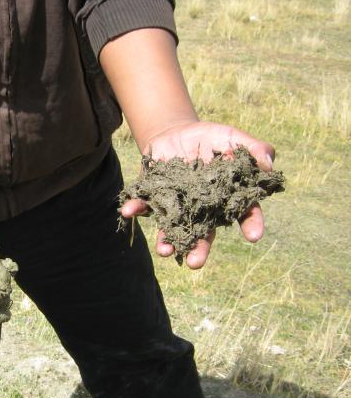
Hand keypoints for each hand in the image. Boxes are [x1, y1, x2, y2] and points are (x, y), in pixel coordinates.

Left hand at [120, 121, 274, 268]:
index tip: (253, 236)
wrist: (176, 134)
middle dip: (198, 250)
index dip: (251, 225)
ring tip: (163, 251)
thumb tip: (269, 163)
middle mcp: (202, 210)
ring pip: (173, 227)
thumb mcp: (232, 138)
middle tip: (194, 263)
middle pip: (204, 233)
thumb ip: (253, 148)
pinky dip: (136, 208)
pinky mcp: (155, 196)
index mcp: (227, 199)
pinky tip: (128, 211)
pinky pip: (145, 205)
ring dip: (167, 240)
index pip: (244, 214)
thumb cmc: (211, 139)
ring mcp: (178, 206)